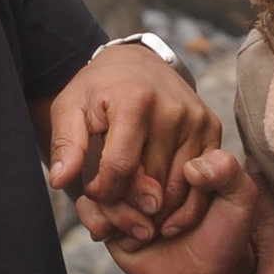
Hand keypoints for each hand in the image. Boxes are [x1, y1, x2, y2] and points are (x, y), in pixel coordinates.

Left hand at [48, 44, 216, 246]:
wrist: (138, 63)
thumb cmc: (99, 90)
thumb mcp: (70, 109)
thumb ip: (65, 145)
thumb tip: (61, 181)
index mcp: (134, 101)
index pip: (120, 169)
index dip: (102, 191)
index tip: (92, 190)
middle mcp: (172, 109)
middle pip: (150, 183)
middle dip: (127, 205)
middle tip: (110, 205)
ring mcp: (197, 119)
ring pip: (176, 189)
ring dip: (153, 210)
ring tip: (131, 206)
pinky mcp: (212, 128)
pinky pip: (199, 183)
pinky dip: (178, 202)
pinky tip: (157, 203)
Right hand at [112, 151, 273, 273]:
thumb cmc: (226, 236)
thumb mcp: (240, 200)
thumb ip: (228, 172)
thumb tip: (193, 165)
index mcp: (178, 152)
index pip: (152, 143)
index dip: (165, 173)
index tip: (186, 197)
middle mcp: (148, 167)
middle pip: (120, 161)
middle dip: (140, 195)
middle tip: (162, 218)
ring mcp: (124, 191)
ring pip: (101, 183)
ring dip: (121, 212)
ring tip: (146, 232)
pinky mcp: (106, 215)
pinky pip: (87, 206)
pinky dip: (102, 222)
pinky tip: (123, 238)